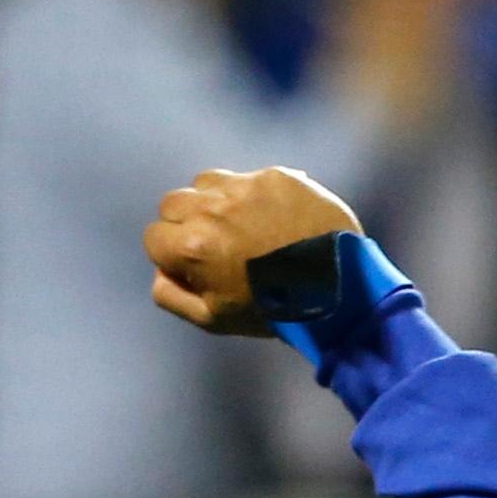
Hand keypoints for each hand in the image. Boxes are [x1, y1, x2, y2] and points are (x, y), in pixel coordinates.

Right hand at [144, 167, 361, 335]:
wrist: (342, 291)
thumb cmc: (275, 311)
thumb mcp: (215, 320)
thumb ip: (173, 296)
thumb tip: (159, 272)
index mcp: (192, 246)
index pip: (154, 237)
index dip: (172, 254)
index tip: (197, 266)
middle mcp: (213, 210)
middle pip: (173, 204)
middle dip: (187, 224)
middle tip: (218, 247)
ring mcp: (246, 188)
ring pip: (206, 183)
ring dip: (215, 203)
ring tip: (245, 230)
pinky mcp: (277, 177)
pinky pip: (248, 179)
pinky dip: (254, 197)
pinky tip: (275, 221)